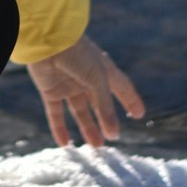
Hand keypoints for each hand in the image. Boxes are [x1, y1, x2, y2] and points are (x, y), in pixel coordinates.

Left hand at [26, 34, 145, 147]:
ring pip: (79, 110)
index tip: (139, 113)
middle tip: (113, 137)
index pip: (120, 86)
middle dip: (106, 120)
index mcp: (101, 68)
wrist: (47, 40)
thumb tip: (114, 134)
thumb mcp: (97, 79)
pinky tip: (64, 143)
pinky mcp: (50, 90)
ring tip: (97, 146)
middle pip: (98, 102)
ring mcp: (67, 83)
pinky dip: (59, 128)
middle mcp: (85, 77)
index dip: (130, 99)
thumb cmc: (77, 54)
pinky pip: (55, 113)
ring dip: (87, 128)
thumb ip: (105, 107)